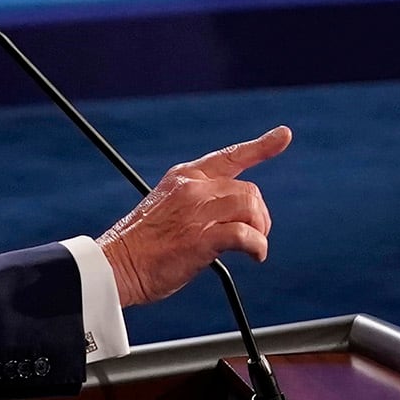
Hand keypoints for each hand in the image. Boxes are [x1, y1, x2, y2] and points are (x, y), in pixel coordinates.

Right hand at [96, 126, 291, 307]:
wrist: (116, 265)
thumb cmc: (141, 245)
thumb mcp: (168, 207)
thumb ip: (199, 202)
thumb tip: (232, 216)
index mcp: (184, 176)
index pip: (230, 156)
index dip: (261, 146)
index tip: (283, 135)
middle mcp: (193, 188)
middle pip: (249, 191)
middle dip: (260, 216)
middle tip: (255, 236)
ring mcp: (196, 211)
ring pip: (250, 209)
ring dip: (260, 231)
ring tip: (253, 248)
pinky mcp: (201, 238)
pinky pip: (245, 236)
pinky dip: (257, 247)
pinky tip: (255, 256)